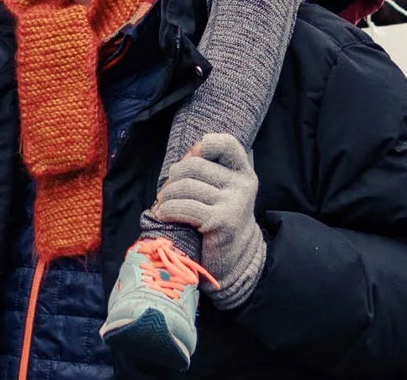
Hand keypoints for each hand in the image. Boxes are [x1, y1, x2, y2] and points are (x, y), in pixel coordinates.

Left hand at [149, 134, 267, 308]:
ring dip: (166, 196)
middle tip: (166, 192)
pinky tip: (163, 216)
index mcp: (244, 173)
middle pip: (194, 165)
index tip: (192, 157)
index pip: (227, 144)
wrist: (233, 262)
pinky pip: (183, 206)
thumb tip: (189, 152)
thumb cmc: (220, 221)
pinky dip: (167, 210)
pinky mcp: (220, 221)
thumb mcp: (223, 192)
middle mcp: (242, 185)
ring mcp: (233, 203)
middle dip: (173, 178)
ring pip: (185, 186)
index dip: (205, 145)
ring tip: (163, 205)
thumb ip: (210, 170)